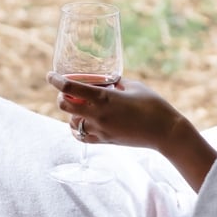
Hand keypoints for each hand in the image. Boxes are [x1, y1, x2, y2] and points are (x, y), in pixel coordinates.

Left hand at [47, 71, 216, 190]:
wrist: (166, 132)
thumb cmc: (153, 105)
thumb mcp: (133, 86)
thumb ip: (115, 83)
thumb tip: (105, 82)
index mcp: (104, 98)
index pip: (70, 89)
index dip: (56, 80)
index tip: (50, 75)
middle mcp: (98, 115)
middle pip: (64, 106)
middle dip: (61, 97)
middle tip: (66, 92)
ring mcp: (100, 130)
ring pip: (71, 123)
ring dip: (71, 114)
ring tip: (80, 107)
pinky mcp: (105, 141)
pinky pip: (82, 137)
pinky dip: (78, 129)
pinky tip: (83, 122)